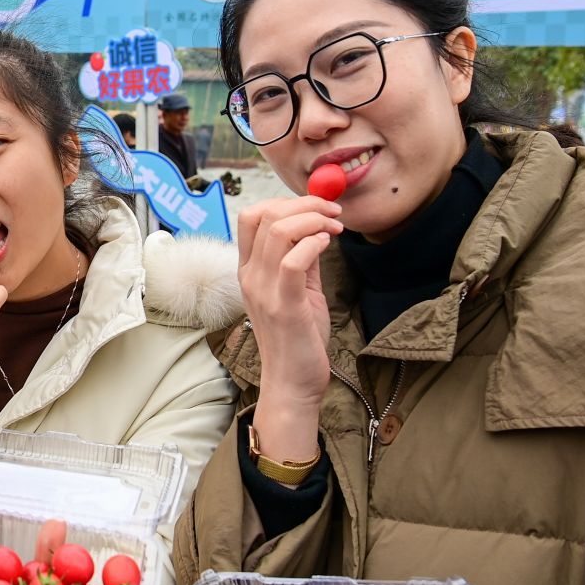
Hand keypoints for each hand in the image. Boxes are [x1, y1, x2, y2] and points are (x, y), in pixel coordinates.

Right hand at [236, 196, 342, 460]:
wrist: (292, 383)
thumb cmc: (298, 339)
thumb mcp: (299, 291)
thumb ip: (304, 261)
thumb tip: (318, 229)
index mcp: (249, 270)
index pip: (251, 216)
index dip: (285, 201)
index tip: (317, 208)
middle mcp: (250, 276)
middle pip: (266, 215)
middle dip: (306, 204)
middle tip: (334, 213)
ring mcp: (265, 290)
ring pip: (279, 231)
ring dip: (313, 219)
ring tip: (335, 228)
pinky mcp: (285, 305)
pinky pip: (293, 260)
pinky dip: (314, 243)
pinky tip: (329, 244)